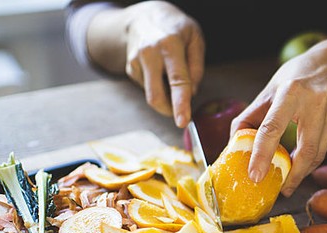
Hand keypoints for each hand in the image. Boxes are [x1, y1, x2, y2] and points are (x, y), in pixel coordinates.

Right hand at [124, 1, 204, 127]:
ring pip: (152, 94)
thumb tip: (192, 93)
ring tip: (172, 76)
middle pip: (156, 95)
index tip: (182, 122)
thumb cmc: (175, 28)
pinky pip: (148, 88)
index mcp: (170, 45)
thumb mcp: (195, 38)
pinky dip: (158, 86)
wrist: (144, 16)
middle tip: (181, 115)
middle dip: (169, 111)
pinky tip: (160, 71)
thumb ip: (197, 66)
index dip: (181, 104)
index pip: (177, 81)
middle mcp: (149, 53)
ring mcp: (136, 61)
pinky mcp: (130, 68)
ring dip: (166, 96)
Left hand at [231, 45, 326, 196]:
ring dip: (303, 171)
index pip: (272, 128)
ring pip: (318, 153)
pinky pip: (324, 147)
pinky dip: (312, 160)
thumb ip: (253, 115)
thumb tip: (236, 143)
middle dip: (293, 175)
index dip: (262, 154)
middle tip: (281, 189)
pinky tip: (302, 164)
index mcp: (290, 92)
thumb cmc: (297, 76)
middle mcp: (315, 102)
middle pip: (306, 150)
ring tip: (289, 182)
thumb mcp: (270, 88)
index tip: (255, 175)